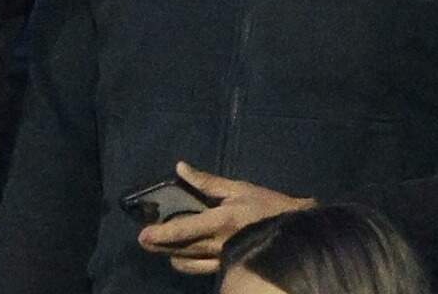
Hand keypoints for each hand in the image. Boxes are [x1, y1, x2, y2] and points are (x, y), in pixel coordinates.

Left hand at [137, 165, 314, 273]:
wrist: (294, 232)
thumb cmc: (267, 206)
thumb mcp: (238, 188)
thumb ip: (207, 182)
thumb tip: (180, 168)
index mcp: (220, 221)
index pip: (184, 229)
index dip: (162, 233)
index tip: (143, 234)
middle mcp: (218, 244)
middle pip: (182, 250)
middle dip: (160, 247)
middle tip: (144, 242)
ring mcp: (224, 258)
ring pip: (190, 263)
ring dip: (172, 256)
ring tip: (161, 249)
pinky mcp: (230, 266)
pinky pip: (203, 269)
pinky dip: (189, 264)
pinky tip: (183, 258)